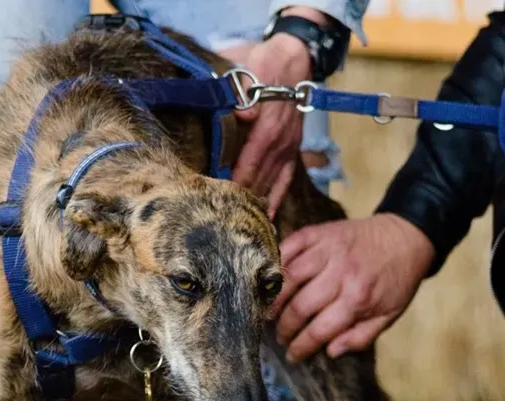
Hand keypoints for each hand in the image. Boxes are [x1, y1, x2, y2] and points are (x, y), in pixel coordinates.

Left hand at [230, 33, 309, 216]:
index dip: (236, 180)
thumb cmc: (266, 64)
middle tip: (224, 220)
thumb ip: (243, 90)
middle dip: (242, 199)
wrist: (296, 58)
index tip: (220, 199)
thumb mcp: (251, 68)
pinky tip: (268, 219)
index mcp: (268, 125)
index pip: (250, 160)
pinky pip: (285, 181)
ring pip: (271, 182)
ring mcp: (288, 148)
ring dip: (257, 203)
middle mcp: (281, 141)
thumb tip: (240, 112)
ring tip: (241, 226)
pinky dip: (276, 200)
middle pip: (259, 177)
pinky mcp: (293, 151)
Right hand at [274, 214, 435, 360]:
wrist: (407, 236)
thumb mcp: (388, 315)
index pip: (319, 330)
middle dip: (285, 327)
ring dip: (275, 298)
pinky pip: (290, 245)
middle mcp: (341, 275)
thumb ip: (361, 337)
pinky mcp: (320, 232)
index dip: (301, 347)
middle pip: (300, 306)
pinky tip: (270, 279)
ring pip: (290, 276)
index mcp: (358, 299)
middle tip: (280, 337)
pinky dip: (276, 262)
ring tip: (270, 312)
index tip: (292, 356)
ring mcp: (328, 250)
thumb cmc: (397, 280)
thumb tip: (330, 351)